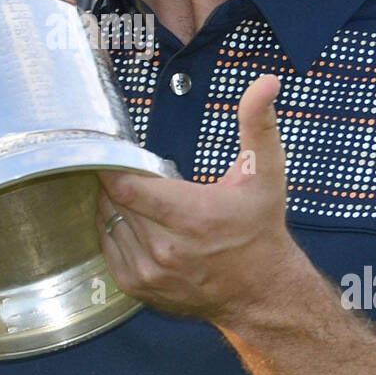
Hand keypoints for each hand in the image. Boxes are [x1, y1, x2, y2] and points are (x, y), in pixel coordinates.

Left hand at [96, 73, 305, 331]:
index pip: (125, 188)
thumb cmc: (261, 228)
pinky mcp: (140, 288)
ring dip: (113, 206)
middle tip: (126, 169)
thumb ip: (259, 124)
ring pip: (107, 224)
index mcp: (193, 217)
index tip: (111, 152)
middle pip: (113, 203)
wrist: (262, 293)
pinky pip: (108, 249)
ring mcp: (150, 273)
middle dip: (115, 182)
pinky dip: (114, 231)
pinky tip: (133, 220)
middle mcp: (166, 249)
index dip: (110, 166)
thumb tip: (268, 81)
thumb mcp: (265, 173)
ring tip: (132, 194)